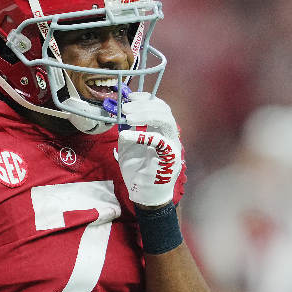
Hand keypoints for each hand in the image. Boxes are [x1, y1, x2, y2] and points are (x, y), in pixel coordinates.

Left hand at [117, 92, 182, 206]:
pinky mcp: (170, 156)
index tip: (130, 96)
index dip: (146, 99)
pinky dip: (142, 135)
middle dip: (144, 105)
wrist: (146, 195)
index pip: (160, 107)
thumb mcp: (127, 148)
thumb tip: (119, 118)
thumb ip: (127, 133)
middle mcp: (169, 136)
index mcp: (161, 131)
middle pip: (164, 110)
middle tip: (126, 107)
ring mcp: (172, 145)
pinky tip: (127, 134)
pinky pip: (159, 140)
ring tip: (127, 116)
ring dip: (145, 114)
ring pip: (166, 120)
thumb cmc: (138, 172)